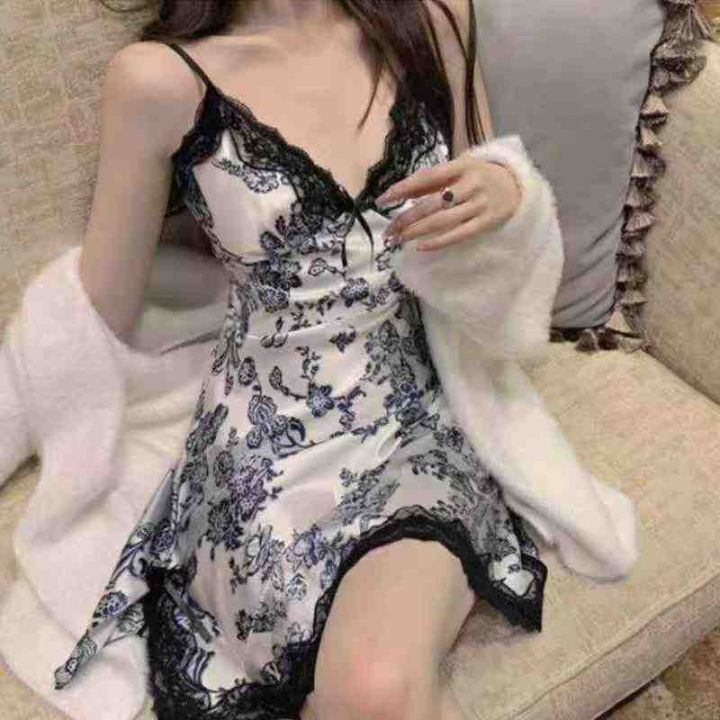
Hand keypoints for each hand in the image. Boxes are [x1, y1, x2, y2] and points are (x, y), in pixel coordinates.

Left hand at [377, 153, 521, 250]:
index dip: (402, 189)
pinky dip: (438, 242)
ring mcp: (479, 204)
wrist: (518, 184)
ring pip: (442, 221)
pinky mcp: (486, 222)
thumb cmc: (480, 176)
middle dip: (406, 219)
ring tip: (399, 240)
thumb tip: (400, 191)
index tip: (382, 200)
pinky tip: (420, 247)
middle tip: (389, 231)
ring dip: (417, 232)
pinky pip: (459, 234)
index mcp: (460, 167)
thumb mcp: (459, 169)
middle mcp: (470, 184)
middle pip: (431, 204)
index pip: (425, 178)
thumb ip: (432, 180)